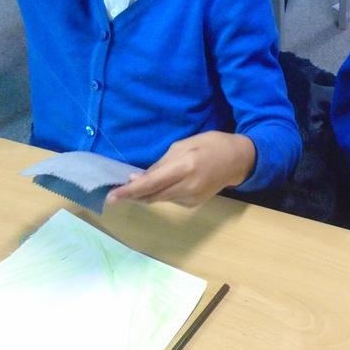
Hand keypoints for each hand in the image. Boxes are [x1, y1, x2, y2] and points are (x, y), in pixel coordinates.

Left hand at [106, 131, 255, 207]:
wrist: (238, 160)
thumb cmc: (211, 145)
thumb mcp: (184, 145)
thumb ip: (161, 164)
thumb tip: (138, 179)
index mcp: (185, 167)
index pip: (150, 184)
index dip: (129, 192)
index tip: (111, 197)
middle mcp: (188, 186)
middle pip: (152, 197)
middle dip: (133, 196)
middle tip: (117, 193)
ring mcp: (192, 198)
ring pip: (159, 200)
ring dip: (146, 195)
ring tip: (138, 186)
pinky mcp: (194, 204)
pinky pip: (170, 200)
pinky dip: (161, 194)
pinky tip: (164, 185)